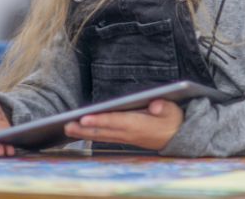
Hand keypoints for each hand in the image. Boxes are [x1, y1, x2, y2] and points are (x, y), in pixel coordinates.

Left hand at [64, 99, 183, 150]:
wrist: (177, 137)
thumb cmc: (172, 120)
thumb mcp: (172, 110)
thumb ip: (163, 106)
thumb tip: (156, 104)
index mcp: (138, 124)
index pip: (115, 121)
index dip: (99, 120)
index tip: (84, 118)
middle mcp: (129, 133)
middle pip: (103, 131)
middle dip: (84, 128)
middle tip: (67, 125)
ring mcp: (125, 138)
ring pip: (101, 135)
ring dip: (84, 133)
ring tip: (68, 128)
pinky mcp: (124, 139)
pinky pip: (105, 138)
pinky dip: (92, 135)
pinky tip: (83, 132)